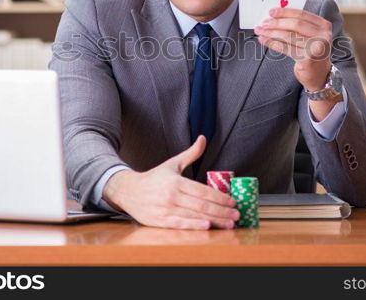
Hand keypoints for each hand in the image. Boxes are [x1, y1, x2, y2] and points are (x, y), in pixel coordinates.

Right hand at [102, 136, 238, 229]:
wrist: (128, 191)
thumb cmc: (154, 178)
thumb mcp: (172, 164)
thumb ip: (191, 154)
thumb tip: (203, 138)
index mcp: (176, 181)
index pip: (203, 191)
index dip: (219, 197)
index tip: (232, 202)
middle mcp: (171, 196)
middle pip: (202, 205)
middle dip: (222, 211)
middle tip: (237, 215)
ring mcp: (165, 210)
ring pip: (194, 216)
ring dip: (214, 221)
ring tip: (229, 224)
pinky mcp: (160, 221)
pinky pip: (180, 225)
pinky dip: (194, 226)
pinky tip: (207, 227)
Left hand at [254, 7, 332, 90]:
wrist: (319, 74)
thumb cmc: (311, 52)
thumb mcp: (310, 36)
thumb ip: (298, 25)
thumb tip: (273, 17)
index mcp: (324, 25)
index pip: (302, 14)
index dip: (285, 12)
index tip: (271, 11)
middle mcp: (323, 36)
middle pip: (296, 24)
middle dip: (277, 22)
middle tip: (263, 22)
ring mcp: (316, 48)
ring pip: (289, 36)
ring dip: (271, 32)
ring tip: (260, 31)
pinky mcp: (307, 59)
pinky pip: (285, 48)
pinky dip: (272, 43)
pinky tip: (263, 40)